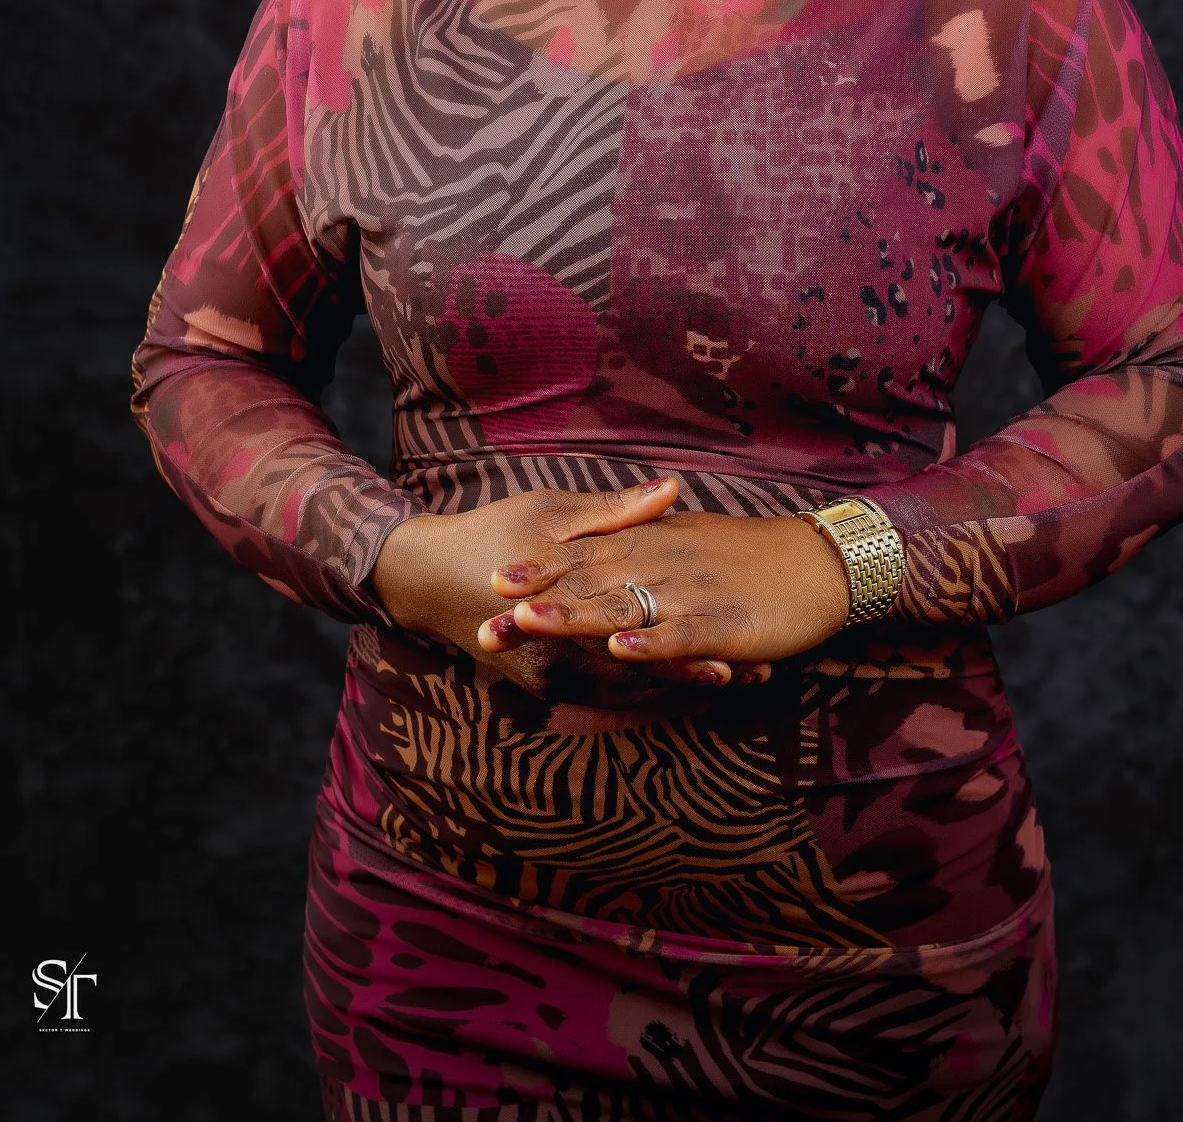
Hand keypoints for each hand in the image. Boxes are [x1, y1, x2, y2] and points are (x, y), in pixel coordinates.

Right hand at [370, 479, 754, 701]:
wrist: (424, 577)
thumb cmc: (491, 533)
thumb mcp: (552, 511)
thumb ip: (617, 511)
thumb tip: (673, 488)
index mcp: (565, 608)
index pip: (642, 637)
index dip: (694, 644)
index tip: (744, 648)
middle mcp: (557, 656)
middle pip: (643, 676)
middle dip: (699, 673)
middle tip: (757, 670)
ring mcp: (549, 676)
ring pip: (628, 691)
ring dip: (679, 686)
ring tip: (735, 679)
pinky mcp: (544, 683)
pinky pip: (606, 694)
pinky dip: (646, 689)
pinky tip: (681, 682)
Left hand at [481, 476, 851, 669]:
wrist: (821, 563)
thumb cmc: (753, 556)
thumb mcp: (690, 541)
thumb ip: (647, 541)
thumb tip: (608, 548)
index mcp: (655, 544)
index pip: (586, 555)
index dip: (540, 568)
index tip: (492, 577)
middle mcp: (665, 563)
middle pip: (592, 580)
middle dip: (539, 597)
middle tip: (487, 611)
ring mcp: (692, 593)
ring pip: (625, 604)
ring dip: (576, 614)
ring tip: (531, 620)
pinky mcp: (723, 623)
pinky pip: (680, 633)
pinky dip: (650, 641)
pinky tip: (620, 649)